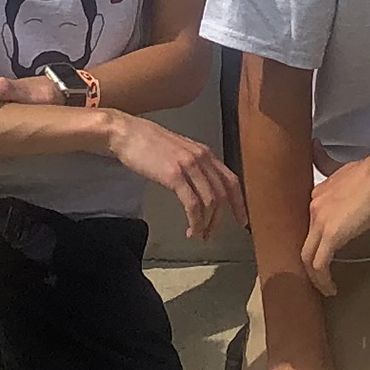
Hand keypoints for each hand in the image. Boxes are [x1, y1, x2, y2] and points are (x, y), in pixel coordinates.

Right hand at [106, 112, 243, 237]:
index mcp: (205, 153)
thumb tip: (201, 187)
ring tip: (198, 236)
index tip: (242, 221)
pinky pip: (192, 204)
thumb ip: (193, 165)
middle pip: (222, 195)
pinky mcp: (174, 175)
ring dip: (206, 224)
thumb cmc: (147, 142)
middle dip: (220, 220)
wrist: (127, 132)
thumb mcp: (179, 151)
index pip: (231, 181)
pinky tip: (190, 230)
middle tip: (211, 235)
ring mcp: (189, 166)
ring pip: (210, 202)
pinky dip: (195, 222)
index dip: (239, 203)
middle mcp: (201, 158)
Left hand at [298, 149, 369, 289]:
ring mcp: (319, 222)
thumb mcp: (343, 167)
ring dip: (314, 277)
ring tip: (325, 288)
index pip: (305, 226)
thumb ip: (326, 162)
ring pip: (307, 258)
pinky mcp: (330, 236)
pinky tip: (332, 288)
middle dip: (308, 264)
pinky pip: (319, 265)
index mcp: (314, 196)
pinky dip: (322, 280)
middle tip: (319, 279)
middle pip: (302, 244)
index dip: (311, 244)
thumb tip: (315, 145)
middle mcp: (311, 209)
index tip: (320, 257)